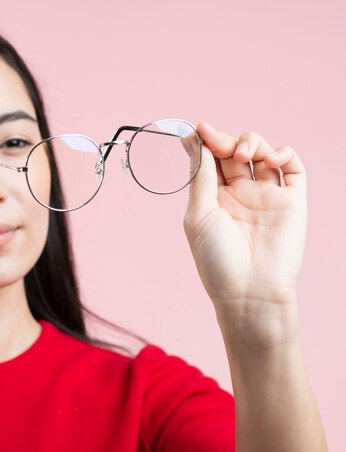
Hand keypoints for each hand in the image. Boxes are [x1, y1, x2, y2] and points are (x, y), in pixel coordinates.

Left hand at [183, 122, 306, 344]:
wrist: (250, 290)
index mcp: (213, 198)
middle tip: (215, 138)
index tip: (195, 129)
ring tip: (241, 154)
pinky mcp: (292, 200)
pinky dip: (283, 153)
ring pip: (261, 153)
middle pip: (233, 152)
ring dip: (250, 142)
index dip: (204, 142)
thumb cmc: (217, 257)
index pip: (210, 160)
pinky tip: (269, 158)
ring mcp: (267, 195)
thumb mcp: (199, 213)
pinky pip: (292, 166)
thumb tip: (192, 141)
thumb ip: (200, 177)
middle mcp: (240, 194)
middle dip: (224, 140)